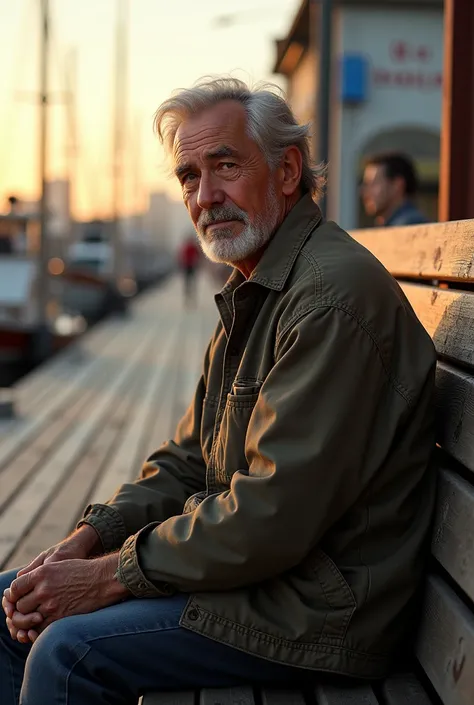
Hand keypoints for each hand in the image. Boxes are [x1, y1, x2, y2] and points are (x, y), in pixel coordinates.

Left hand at [1, 525, 102, 642]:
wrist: (102, 580)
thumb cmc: (81, 570)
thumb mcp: (57, 565)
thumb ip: (37, 575)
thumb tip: (18, 588)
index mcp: (42, 573)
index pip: (15, 587)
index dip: (13, 595)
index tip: (18, 598)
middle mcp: (44, 589)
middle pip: (19, 606)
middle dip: (21, 609)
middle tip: (28, 609)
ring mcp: (51, 605)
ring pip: (27, 619)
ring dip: (28, 621)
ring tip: (35, 618)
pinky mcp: (59, 618)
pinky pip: (40, 629)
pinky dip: (38, 629)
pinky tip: (43, 624)